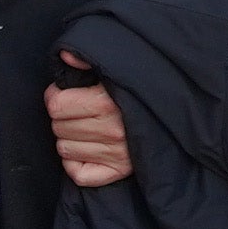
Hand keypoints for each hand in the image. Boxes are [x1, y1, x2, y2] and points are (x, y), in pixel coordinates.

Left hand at [45, 59, 132, 187]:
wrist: (171, 113)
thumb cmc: (138, 89)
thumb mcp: (115, 67)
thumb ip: (88, 59)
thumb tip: (65, 54)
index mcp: (106, 102)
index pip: (56, 105)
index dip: (55, 97)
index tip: (65, 94)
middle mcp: (111, 130)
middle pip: (58, 127)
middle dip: (64, 117)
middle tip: (80, 111)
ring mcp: (115, 154)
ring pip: (64, 150)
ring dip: (70, 138)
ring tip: (87, 128)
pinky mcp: (118, 171)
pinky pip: (79, 174)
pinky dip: (76, 163)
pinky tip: (86, 149)